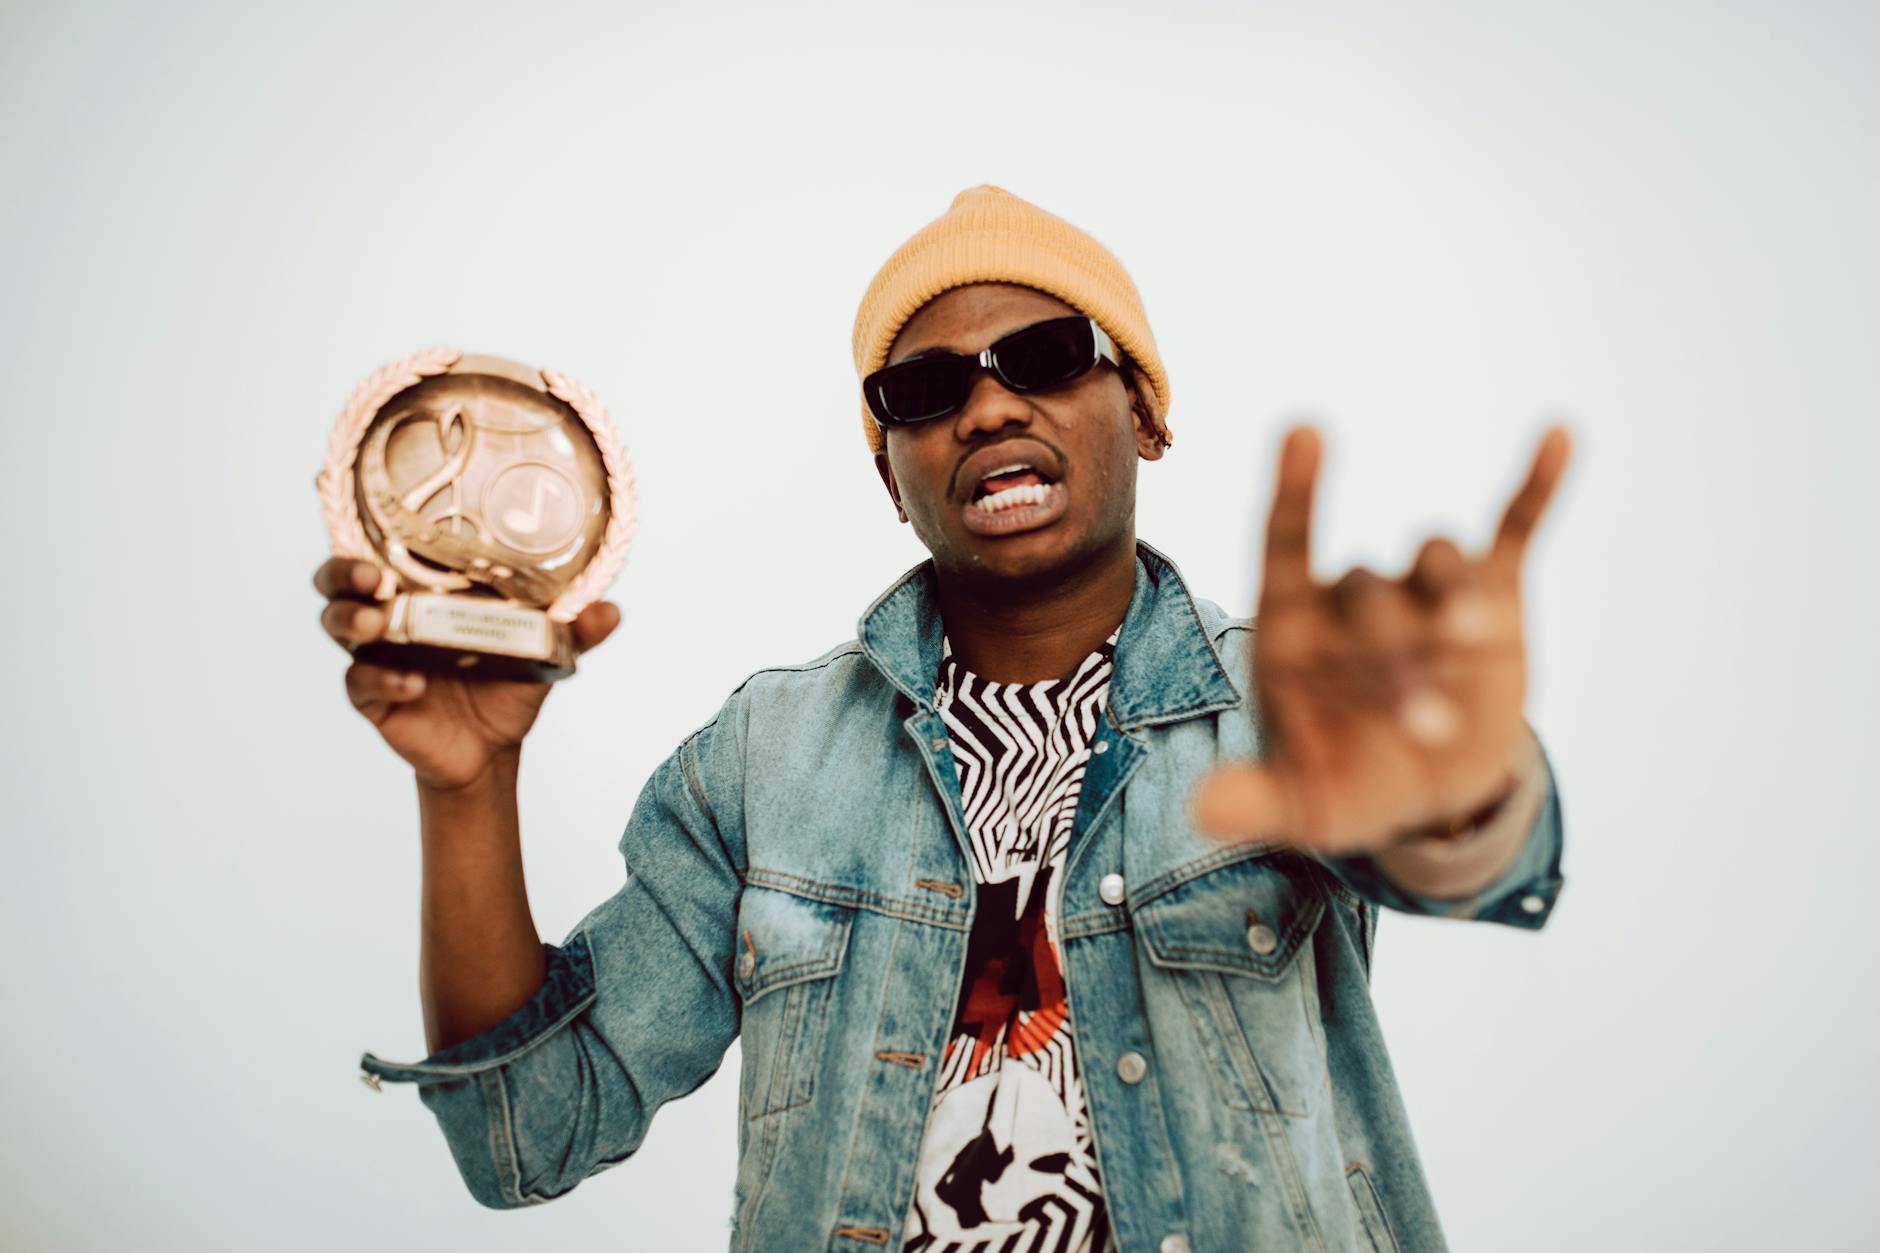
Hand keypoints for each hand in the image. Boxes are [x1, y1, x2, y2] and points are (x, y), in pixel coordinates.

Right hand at [313, 557, 620, 790]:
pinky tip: (413, 682)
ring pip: (336, 625)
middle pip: (337, 581)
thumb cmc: (507, 681)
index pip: (380, 548)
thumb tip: (610, 610)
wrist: (493, 746)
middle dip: (344, 571)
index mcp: (424, 589)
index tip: (364, 510)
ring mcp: (377, 654)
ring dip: (351, 618)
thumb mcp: (543, 650)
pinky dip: (383, 678)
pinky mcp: (374, 696)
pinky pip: (360, 681)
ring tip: (378, 622)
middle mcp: (391, 614)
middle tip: (372, 576)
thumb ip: (574, 629)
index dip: (364, 528)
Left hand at [1191, 425, 1569, 853]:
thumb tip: (1203, 810)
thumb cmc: (1349, 786)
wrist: (1430, 795)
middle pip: (1368, 587)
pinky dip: (1535, 489)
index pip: (1284, 544)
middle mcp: (1355, 596)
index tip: (1303, 430)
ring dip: (1457, 598)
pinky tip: (1556, 434)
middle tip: (1424, 727)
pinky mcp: (1491, 594)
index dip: (1294, 490)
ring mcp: (1423, 590)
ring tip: (1473, 643)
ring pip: (1435, 563)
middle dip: (1399, 653)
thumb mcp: (1301, 807)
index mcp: (1295, 627)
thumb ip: (1254, 802)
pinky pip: (1512, 531)